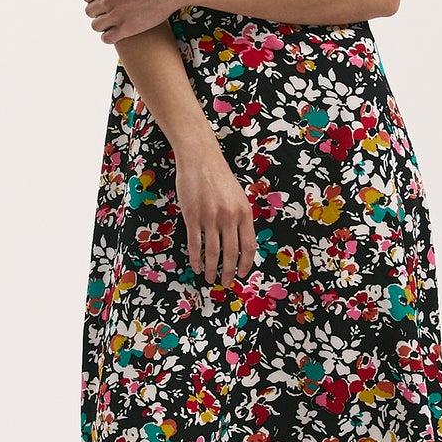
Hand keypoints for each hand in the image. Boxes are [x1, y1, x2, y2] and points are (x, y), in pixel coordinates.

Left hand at [83, 0, 183, 43]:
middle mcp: (108, 0)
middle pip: (90, 11)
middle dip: (97, 10)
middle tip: (109, 10)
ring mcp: (117, 16)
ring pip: (96, 26)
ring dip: (102, 24)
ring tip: (112, 22)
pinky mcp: (128, 28)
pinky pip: (107, 38)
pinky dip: (108, 36)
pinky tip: (116, 32)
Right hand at [172, 138, 256, 289]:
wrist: (200, 159)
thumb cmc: (219, 177)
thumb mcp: (238, 196)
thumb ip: (240, 218)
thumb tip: (240, 243)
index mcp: (244, 212)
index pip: (248, 245)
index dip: (245, 263)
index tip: (241, 274)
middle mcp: (229, 217)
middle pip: (231, 253)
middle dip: (229, 272)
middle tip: (226, 283)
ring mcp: (210, 217)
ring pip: (213, 252)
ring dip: (212, 269)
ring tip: (210, 278)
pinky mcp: (192, 216)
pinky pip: (195, 244)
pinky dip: (196, 259)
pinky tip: (196, 267)